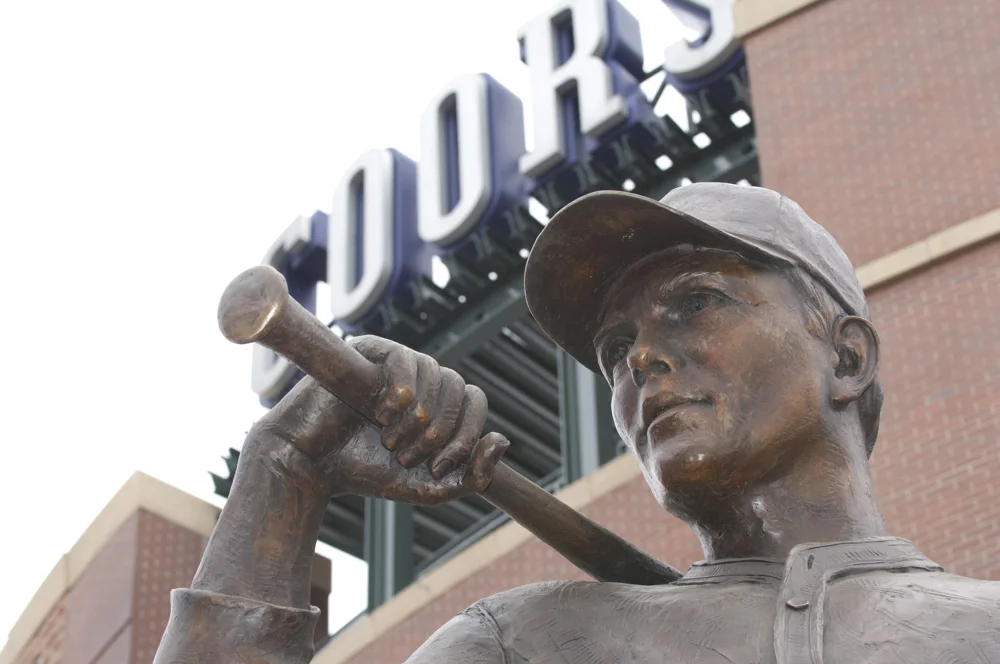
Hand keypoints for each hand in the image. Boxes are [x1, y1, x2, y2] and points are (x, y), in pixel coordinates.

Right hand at [252, 335, 508, 504]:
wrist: (312, 465)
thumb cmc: (367, 472)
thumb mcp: (430, 487)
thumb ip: (473, 476)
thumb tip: (503, 440)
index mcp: (439, 403)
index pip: (475, 401)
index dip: (466, 436)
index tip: (437, 467)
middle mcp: (422, 378)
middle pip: (459, 387)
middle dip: (439, 432)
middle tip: (406, 457)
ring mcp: (397, 362)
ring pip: (437, 374)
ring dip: (417, 419)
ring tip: (388, 441)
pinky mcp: (370, 348)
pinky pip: (406, 360)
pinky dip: (401, 394)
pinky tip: (380, 414)